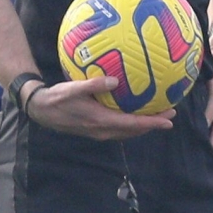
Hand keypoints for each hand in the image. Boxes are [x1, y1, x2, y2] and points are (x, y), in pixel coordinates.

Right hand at [26, 76, 174, 140]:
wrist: (41, 110)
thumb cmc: (57, 98)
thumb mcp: (74, 89)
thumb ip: (94, 85)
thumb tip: (115, 80)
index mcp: (101, 121)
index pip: (133, 125)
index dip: (152, 123)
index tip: (169, 120)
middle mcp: (102, 130)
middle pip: (134, 131)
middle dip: (153, 124)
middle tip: (171, 114)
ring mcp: (99, 132)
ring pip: (127, 132)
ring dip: (143, 125)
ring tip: (158, 114)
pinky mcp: (95, 129)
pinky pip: (119, 129)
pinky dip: (132, 123)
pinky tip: (134, 111)